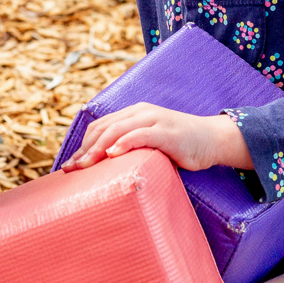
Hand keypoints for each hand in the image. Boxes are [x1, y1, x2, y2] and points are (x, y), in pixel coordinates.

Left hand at [61, 103, 252, 172]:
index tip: (71, 165)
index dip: (83, 144)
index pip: (101, 126)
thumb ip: (131, 148)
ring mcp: (154, 119)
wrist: (212, 139)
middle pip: (104, 128)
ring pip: (117, 130)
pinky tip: (111, 154)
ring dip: (97, 148)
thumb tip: (105, 170)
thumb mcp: (150, 144)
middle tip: (71, 169)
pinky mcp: (167, 131)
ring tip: (84, 164)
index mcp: (133, 114)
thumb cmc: (179, 146)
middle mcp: (140, 112)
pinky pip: (140, 135)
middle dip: (85, 148)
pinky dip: (124, 143)